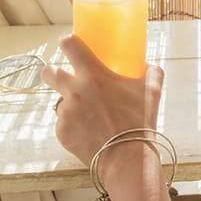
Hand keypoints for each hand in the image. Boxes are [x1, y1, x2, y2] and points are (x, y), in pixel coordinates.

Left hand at [42, 35, 164, 166]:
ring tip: (89, 115)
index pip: (70, 46)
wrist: (126, 158)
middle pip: (49, 72)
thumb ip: (151, 72)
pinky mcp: (62, 133)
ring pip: (60, 101)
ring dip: (70, 104)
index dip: (68, 42)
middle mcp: (74, 91)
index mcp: (93, 75)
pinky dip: (73, 126)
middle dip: (53, 72)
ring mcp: (66, 113)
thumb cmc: (139, 121)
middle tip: (65, 78)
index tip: (69, 44)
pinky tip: (90, 132)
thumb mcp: (152, 90)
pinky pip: (64, 123)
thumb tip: (150, 66)